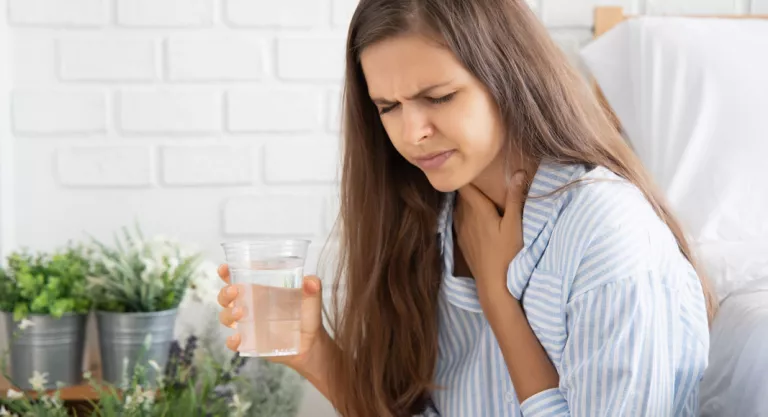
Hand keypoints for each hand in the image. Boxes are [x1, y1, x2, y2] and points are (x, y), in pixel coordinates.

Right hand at [216, 264, 328, 371]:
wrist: (310, 343)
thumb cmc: (307, 315)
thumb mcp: (311, 299)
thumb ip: (313, 287)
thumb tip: (311, 282)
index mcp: (259, 290)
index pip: (237, 278)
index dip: (227, 273)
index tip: (224, 269)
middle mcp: (249, 306)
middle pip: (226, 297)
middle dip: (225, 292)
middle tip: (236, 291)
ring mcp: (247, 325)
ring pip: (226, 317)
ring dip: (228, 314)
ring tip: (242, 313)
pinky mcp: (250, 342)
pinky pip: (234, 342)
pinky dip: (232, 340)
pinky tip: (238, 338)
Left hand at [454, 171, 527, 296]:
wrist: (493, 284)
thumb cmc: (507, 254)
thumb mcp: (515, 224)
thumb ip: (515, 198)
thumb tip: (517, 172)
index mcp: (477, 210)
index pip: (465, 185)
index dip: (466, 173)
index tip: (472, 164)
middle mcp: (464, 217)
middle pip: (462, 195)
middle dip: (470, 185)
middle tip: (480, 176)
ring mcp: (461, 230)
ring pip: (460, 208)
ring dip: (468, 201)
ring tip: (479, 195)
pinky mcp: (461, 242)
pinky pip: (459, 221)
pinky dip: (466, 215)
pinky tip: (475, 218)